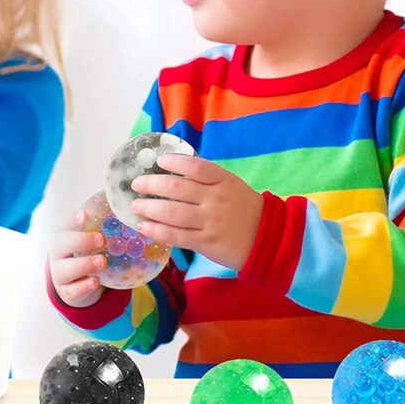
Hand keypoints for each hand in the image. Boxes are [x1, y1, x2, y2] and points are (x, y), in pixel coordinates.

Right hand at [48, 208, 107, 307]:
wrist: (78, 283)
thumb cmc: (88, 254)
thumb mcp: (93, 241)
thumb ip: (104, 229)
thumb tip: (130, 217)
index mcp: (63, 236)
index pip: (62, 224)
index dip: (71, 219)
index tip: (84, 215)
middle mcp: (57, 254)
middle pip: (60, 244)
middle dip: (80, 241)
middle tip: (101, 239)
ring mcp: (59, 274)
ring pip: (64, 269)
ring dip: (84, 265)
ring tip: (102, 262)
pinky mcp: (66, 292)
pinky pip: (71, 290)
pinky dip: (83, 286)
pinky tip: (96, 281)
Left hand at [130, 154, 263, 270]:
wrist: (268, 238)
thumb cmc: (243, 207)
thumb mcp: (230, 184)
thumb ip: (205, 178)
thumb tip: (170, 171)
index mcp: (223, 180)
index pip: (196, 166)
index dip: (175, 161)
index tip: (159, 161)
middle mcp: (216, 199)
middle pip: (177, 188)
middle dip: (152, 184)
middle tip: (136, 184)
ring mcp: (210, 222)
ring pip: (173, 213)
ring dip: (149, 208)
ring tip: (136, 206)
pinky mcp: (206, 243)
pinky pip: (177, 235)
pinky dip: (157, 230)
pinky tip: (144, 227)